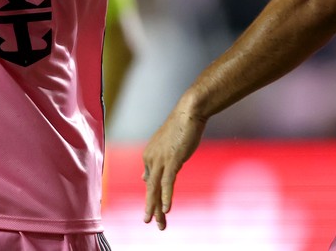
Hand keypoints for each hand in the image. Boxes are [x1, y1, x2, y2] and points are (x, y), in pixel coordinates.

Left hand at [142, 97, 206, 229]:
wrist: (189, 112)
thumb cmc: (181, 127)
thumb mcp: (166, 147)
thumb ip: (157, 162)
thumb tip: (146, 177)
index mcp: (149, 156)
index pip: (149, 182)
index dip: (152, 197)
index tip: (155, 210)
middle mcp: (150, 159)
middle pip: (150, 188)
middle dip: (150, 207)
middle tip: (149, 223)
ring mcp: (160, 159)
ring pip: (155, 189)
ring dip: (157, 208)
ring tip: (158, 223)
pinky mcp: (171, 159)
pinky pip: (167, 182)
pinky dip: (166, 196)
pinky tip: (166, 209)